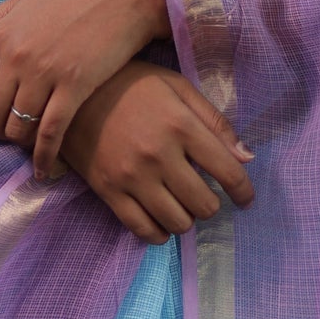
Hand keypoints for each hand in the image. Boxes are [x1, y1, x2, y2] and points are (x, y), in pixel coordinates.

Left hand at [0, 0, 171, 177]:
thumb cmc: (69, 1)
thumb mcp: (18, 4)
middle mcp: (16, 57)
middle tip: (7, 138)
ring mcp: (45, 73)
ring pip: (16, 127)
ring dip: (19, 144)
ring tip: (29, 144)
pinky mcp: (75, 86)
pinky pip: (49, 133)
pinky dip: (44, 157)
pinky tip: (44, 169)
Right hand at [57, 61, 254, 244]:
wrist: (73, 93)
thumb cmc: (132, 85)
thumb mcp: (177, 88)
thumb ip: (214, 121)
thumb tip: (246, 157)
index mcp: (181, 125)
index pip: (227, 171)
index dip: (244, 191)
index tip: (246, 199)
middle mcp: (159, 155)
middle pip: (204, 204)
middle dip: (212, 205)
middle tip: (205, 196)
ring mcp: (132, 177)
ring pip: (177, 222)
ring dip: (187, 219)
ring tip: (182, 205)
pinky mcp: (108, 191)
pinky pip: (142, 230)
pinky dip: (159, 233)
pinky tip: (161, 222)